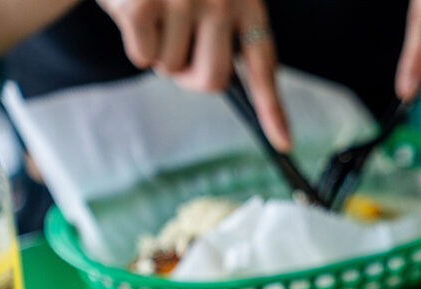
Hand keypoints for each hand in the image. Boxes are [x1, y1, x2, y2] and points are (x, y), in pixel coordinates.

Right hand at [97, 0, 290, 150]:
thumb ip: (223, 35)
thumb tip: (221, 83)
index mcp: (246, 2)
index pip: (264, 67)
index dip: (273, 110)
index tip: (284, 143)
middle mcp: (222, 0)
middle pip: (212, 81)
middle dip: (190, 77)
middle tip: (178, 54)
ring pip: (172, 69)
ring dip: (159, 51)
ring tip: (156, 13)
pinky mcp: (144, 4)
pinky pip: (144, 57)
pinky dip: (135, 43)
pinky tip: (136, 11)